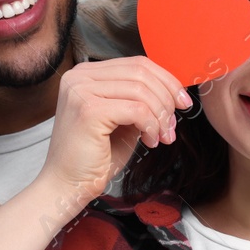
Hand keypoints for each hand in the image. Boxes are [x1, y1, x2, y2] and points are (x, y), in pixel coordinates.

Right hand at [37, 57, 190, 209]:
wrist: (67, 185)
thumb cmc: (94, 157)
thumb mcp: (123, 119)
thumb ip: (139, 100)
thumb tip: (172, 91)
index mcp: (86, 74)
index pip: (137, 64)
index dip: (166, 80)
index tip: (182, 102)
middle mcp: (79, 76)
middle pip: (141, 72)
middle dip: (167, 98)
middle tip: (172, 125)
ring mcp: (81, 91)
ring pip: (141, 90)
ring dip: (160, 116)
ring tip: (162, 137)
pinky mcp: (88, 110)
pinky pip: (136, 109)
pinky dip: (151, 125)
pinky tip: (150, 141)